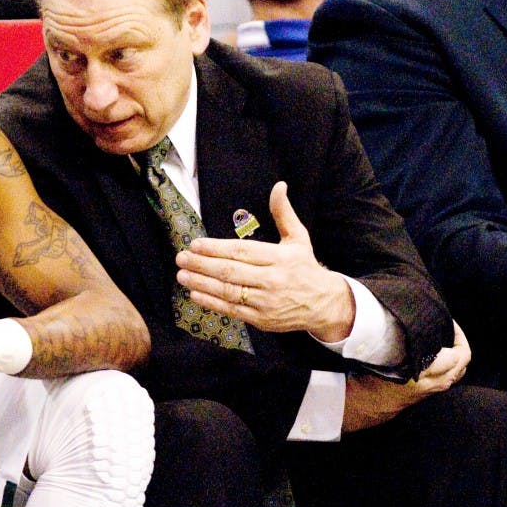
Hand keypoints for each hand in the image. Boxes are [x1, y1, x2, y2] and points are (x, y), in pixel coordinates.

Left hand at [176, 181, 353, 340]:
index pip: (242, 252)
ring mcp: (266, 302)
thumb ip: (284, 213)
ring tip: (182, 275)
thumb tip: (279, 186)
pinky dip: (212, 303)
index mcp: (281, 258)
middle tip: (181, 258)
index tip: (195, 244)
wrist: (325, 304)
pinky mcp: (262, 320)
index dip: (216, 248)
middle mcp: (273, 280)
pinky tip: (195, 294)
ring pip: (228, 292)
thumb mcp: (299, 238)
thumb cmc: (305, 267)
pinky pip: (232, 310)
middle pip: (231, 272)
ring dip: (201, 284)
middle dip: (202, 265)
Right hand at [342, 321, 469, 431]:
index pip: (460, 354)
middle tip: (447, 328)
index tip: (447, 321)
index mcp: (431, 372)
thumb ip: (410, 341)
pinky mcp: (431, 391)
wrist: (371, 402)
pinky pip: (450, 375)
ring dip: (456, 353)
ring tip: (444, 339)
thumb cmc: (377, 375)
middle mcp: (438, 381)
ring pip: (458, 370)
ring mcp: (436, 388)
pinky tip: (438, 353)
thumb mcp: (390, 353)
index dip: (458, 335)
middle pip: (463, 362)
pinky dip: (450, 363)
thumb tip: (420, 321)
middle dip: (459, 343)